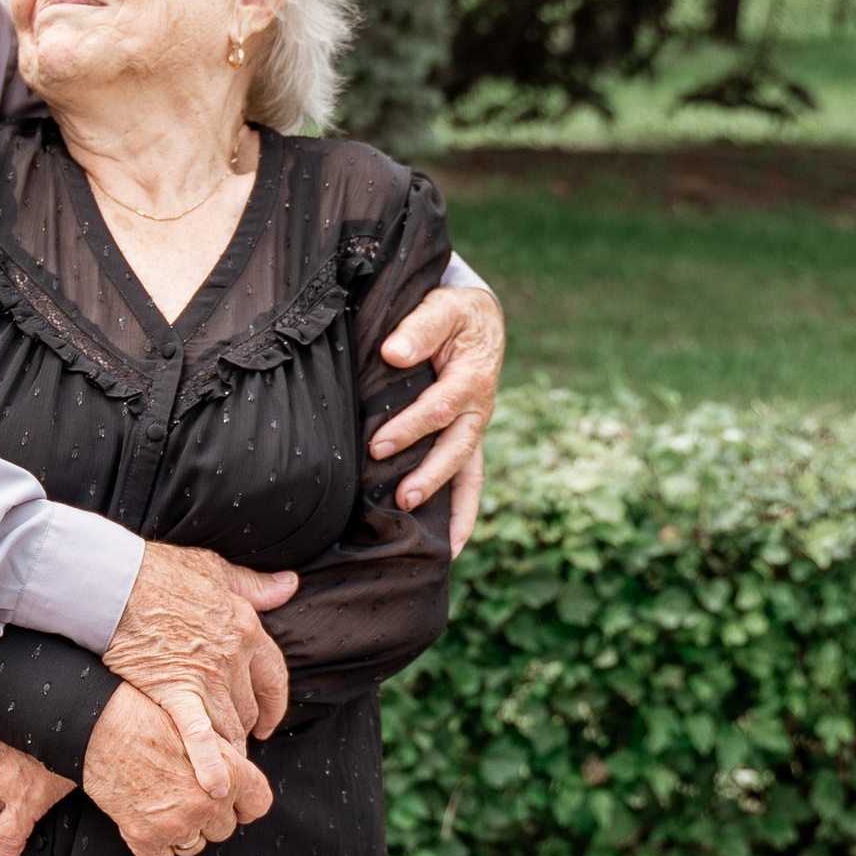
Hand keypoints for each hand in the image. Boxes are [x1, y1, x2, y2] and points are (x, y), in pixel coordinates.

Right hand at [79, 683, 274, 855]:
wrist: (100, 724)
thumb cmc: (146, 718)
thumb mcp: (199, 730)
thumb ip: (224, 763)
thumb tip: (235, 786)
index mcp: (230, 774)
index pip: (258, 804)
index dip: (244, 804)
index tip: (233, 803)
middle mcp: (209, 803)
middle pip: (223, 829)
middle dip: (206, 816)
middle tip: (181, 792)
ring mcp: (178, 823)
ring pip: (194, 845)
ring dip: (180, 831)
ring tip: (160, 801)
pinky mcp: (147, 837)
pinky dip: (153, 844)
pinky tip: (144, 817)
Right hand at [102, 543, 295, 785]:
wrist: (117, 582)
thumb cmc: (160, 572)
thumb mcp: (215, 569)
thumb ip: (254, 584)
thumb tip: (289, 585)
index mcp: (247, 629)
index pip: (273, 678)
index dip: (271, 704)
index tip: (266, 722)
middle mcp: (233, 658)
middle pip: (248, 708)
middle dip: (243, 729)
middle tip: (234, 745)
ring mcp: (205, 677)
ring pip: (229, 726)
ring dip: (228, 749)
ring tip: (222, 767)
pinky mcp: (173, 692)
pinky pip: (198, 736)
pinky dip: (209, 764)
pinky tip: (216, 788)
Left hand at [368, 278, 506, 556]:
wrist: (476, 319)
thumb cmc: (452, 314)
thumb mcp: (441, 307)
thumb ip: (419, 328)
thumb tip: (393, 353)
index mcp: (471, 377)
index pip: (439, 407)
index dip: (410, 427)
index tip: (378, 444)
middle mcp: (478, 409)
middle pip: (456, 449)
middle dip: (428, 474)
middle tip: (400, 496)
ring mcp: (474, 429)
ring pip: (467, 473)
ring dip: (450, 506)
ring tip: (433, 543)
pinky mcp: (467, 441)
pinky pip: (470, 483)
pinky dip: (464, 516)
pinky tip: (450, 548)